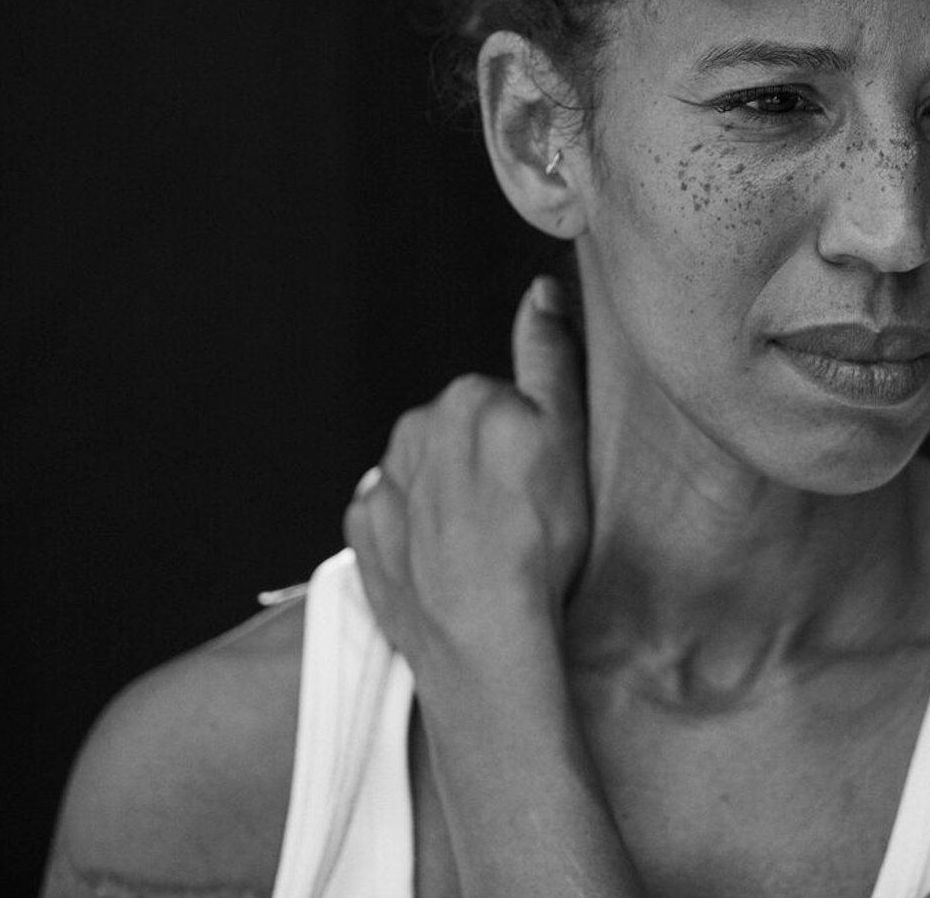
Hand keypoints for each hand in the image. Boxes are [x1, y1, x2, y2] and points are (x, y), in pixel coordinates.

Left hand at [344, 275, 588, 668]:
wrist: (484, 638)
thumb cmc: (538, 542)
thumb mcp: (567, 436)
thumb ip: (549, 356)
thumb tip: (540, 290)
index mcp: (464, 398)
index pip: (505, 400)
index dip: (532, 439)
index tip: (545, 478)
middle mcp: (412, 431)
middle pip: (462, 435)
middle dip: (487, 464)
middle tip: (522, 514)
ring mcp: (382, 485)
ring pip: (428, 476)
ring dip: (452, 498)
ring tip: (487, 544)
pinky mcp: (362, 535)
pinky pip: (394, 519)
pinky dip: (418, 534)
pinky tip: (450, 561)